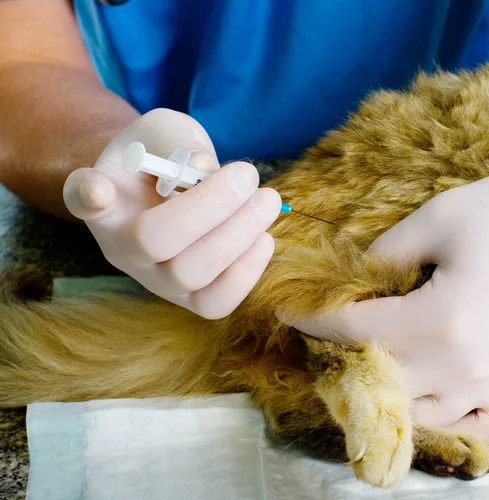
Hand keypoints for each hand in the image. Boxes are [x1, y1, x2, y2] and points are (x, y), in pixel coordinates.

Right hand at [63, 108, 280, 318]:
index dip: (87, 194)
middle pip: (153, 241)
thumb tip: (205, 169)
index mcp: (104, 200)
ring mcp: (154, 279)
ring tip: (267, 200)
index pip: (80, 198)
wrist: (174, 193)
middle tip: (247, 174)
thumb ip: (177, 142)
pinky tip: (263, 238)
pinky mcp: (189, 299)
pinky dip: (247, 271)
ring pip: (189, 275)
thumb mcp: (167, 132)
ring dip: (239, 235)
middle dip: (211, 205)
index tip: (100, 186)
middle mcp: (120, 247)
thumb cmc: (168, 158)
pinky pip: (215, 303)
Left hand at [287, 130, 488, 441]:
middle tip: (324, 329)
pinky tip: (430, 389)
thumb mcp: (439, 218)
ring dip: (385, 387)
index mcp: (441, 321)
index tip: (290, 311)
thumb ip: (386, 252)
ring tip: (368, 357)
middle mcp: (464, 366)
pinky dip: (443, 416)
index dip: (314, 319)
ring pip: (418, 410)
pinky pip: (473, 426)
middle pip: (380, 373)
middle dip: (342, 352)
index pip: (354, 331)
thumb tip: (354, 277)